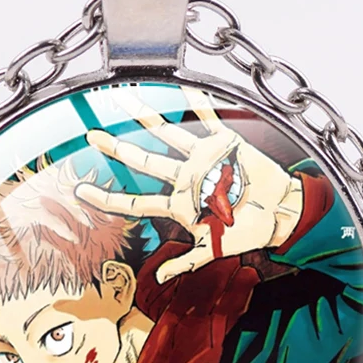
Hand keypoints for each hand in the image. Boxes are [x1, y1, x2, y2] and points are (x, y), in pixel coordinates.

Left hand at [74, 86, 304, 283]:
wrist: (281, 213)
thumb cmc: (249, 232)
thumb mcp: (214, 250)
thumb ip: (186, 262)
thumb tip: (160, 277)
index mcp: (178, 203)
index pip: (135, 200)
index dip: (107, 197)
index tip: (81, 190)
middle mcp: (184, 177)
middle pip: (142, 161)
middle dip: (116, 148)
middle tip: (91, 135)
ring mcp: (202, 159)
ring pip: (167, 133)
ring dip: (146, 116)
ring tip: (124, 99)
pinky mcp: (225, 143)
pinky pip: (208, 118)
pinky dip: (196, 103)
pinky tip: (181, 86)